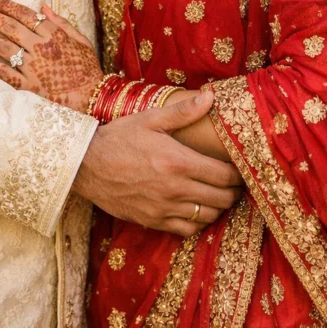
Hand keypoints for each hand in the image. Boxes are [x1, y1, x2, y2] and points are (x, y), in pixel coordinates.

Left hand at [0, 0, 101, 111]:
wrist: (92, 97)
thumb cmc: (87, 67)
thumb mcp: (80, 39)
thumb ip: (60, 21)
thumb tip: (42, 7)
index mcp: (53, 34)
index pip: (24, 15)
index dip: (5, 5)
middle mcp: (40, 48)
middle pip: (10, 28)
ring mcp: (32, 68)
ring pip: (3, 47)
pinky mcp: (27, 87)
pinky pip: (4, 73)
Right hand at [74, 93, 244, 236]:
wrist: (86, 165)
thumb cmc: (119, 138)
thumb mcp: (150, 119)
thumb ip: (183, 111)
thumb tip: (210, 97)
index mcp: (179, 161)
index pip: (224, 176)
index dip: (238, 174)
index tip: (240, 169)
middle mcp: (175, 188)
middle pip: (221, 199)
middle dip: (233, 192)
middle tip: (234, 183)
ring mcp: (164, 208)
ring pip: (207, 217)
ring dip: (218, 207)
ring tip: (218, 195)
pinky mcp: (153, 221)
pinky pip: (187, 230)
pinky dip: (198, 222)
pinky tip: (196, 209)